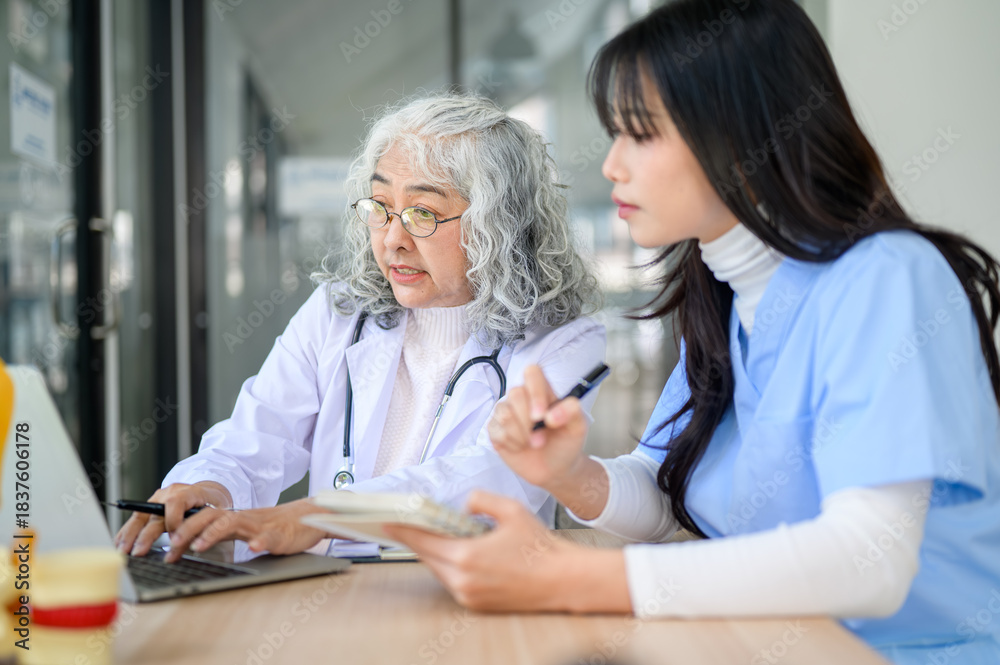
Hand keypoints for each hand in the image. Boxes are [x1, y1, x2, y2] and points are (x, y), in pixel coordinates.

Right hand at [115, 481, 231, 556]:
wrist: (206, 494)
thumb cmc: (211, 505)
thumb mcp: (213, 514)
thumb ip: (198, 529)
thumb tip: (180, 547)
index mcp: (187, 492)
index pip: (176, 502)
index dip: (173, 520)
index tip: (174, 538)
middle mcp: (168, 494)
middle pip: (153, 513)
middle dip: (144, 534)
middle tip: (138, 552)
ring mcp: (157, 499)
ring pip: (140, 516)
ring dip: (130, 535)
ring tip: (122, 551)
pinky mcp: (150, 507)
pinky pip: (136, 518)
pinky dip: (127, 532)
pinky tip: (119, 543)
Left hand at [162, 498, 328, 562]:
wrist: (309, 518)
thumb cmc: (277, 527)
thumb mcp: (245, 530)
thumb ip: (224, 533)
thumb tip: (194, 543)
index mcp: (234, 519)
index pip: (203, 520)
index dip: (183, 532)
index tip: (167, 549)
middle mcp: (244, 519)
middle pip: (211, 516)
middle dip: (190, 528)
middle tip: (172, 544)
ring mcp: (262, 526)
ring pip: (234, 523)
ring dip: (214, 532)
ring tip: (199, 545)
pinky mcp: (281, 534)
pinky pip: (269, 537)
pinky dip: (260, 541)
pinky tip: (253, 547)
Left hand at [385, 491, 630, 613]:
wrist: (562, 580)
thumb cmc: (539, 546)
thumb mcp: (511, 510)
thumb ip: (481, 500)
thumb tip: (463, 504)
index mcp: (466, 556)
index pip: (423, 540)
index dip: (403, 530)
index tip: (387, 521)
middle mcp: (462, 580)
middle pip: (427, 557)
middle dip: (419, 540)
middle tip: (409, 523)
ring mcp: (468, 596)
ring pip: (439, 570)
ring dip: (436, 553)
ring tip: (440, 535)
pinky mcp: (476, 604)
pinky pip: (452, 582)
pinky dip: (451, 567)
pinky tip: (461, 553)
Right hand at [488, 365, 589, 490]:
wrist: (554, 469)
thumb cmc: (565, 443)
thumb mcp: (577, 427)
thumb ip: (572, 411)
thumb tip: (550, 415)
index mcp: (542, 391)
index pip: (532, 372)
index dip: (535, 392)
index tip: (542, 417)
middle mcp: (522, 397)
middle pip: (515, 393)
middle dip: (529, 423)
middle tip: (541, 439)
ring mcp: (506, 411)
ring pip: (505, 414)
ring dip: (522, 436)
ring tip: (533, 443)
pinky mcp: (495, 428)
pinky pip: (497, 432)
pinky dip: (512, 444)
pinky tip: (520, 447)